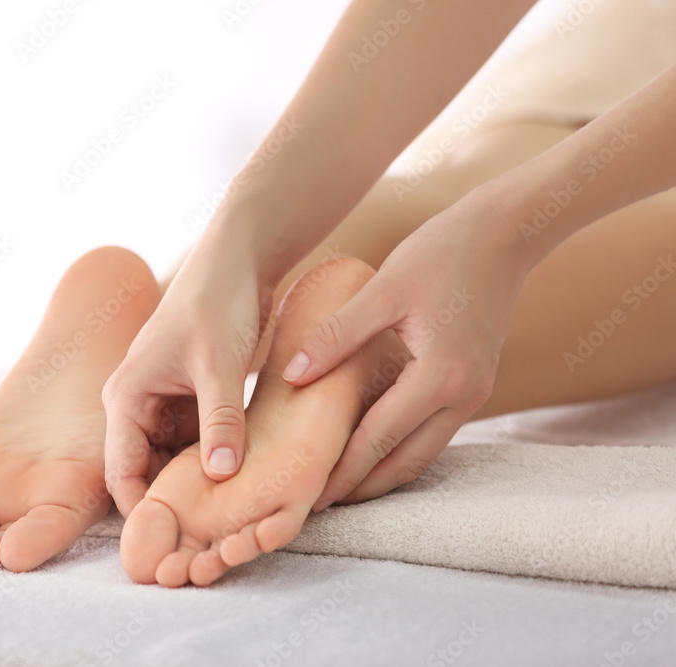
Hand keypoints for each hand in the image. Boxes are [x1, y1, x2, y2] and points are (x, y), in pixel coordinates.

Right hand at [102, 240, 273, 516]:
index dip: (141, 512)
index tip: (170, 544)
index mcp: (126, 396)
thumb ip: (221, 421)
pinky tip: (240, 477)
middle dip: (172, 501)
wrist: (240, 259)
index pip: (121, 472)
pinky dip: (213, 457)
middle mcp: (138, 403)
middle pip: (146, 470)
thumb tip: (222, 477)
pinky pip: (196, 440)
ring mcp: (166, 401)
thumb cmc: (218, 302)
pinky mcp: (192, 396)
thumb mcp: (220, 365)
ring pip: (174, 458)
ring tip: (226, 513)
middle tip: (204, 536)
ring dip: (195, 481)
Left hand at [283, 192, 530, 507]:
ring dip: (385, 472)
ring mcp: (475, 392)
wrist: (507, 232)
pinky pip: (436, 430)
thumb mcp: (383, 289)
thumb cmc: (442, 252)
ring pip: (424, 451)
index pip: (379, 438)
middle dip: (363, 486)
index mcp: (439, 376)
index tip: (310, 495)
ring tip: (343, 485)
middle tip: (320, 504)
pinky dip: (404, 447)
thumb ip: (336, 336)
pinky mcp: (477, 383)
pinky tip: (376, 448)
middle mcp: (464, 395)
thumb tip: (291, 375)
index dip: (342, 470)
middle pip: (406, 460)